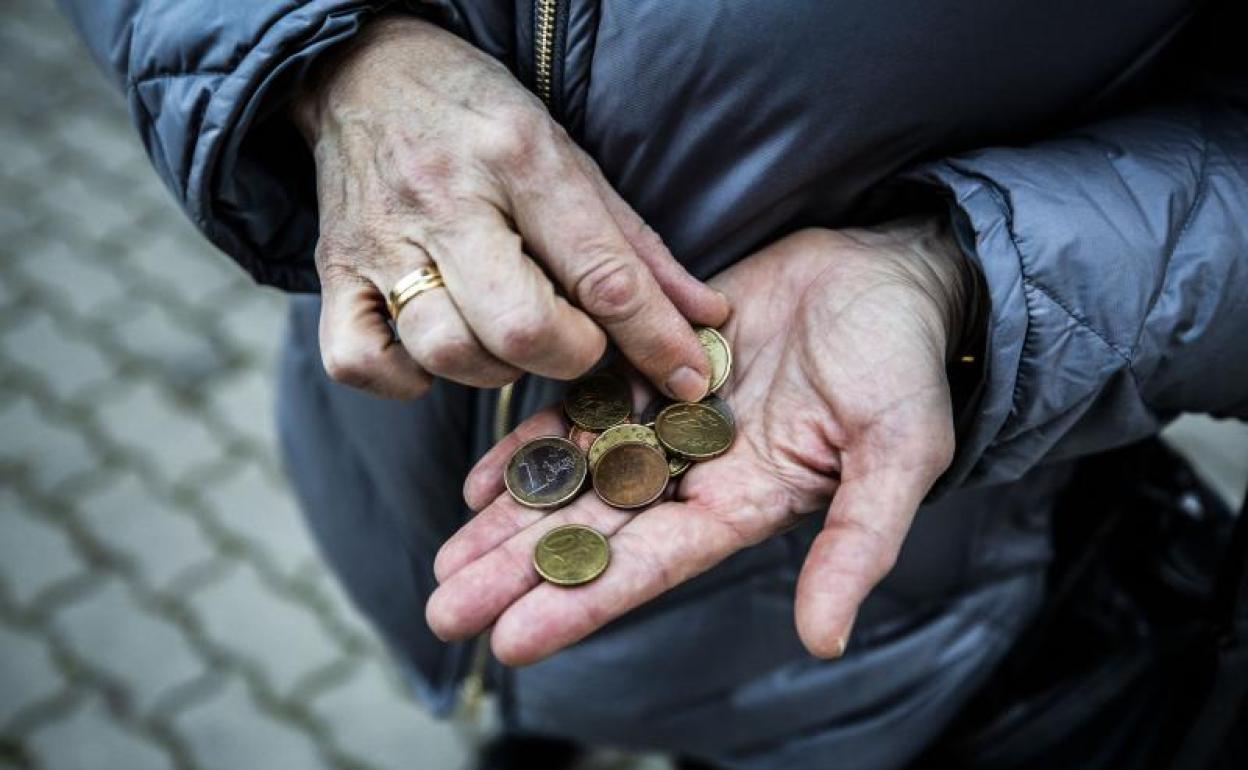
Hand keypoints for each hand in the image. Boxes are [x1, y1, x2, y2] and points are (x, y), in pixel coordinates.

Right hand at [293, 17, 727, 399]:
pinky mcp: (334, 272)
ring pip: (445, 350)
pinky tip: (436, 352)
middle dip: (568, 354)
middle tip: (575, 338)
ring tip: (507, 336)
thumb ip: (636, 245)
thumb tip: (706, 318)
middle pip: (519, 326)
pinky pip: (360, 362)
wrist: (362, 72)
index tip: (687, 378)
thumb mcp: (569, 156)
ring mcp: (381, 240)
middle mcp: (446, 199)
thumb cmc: (480, 119)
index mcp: (518, 157)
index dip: (654, 337)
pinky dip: (406, 378)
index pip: (600, 271)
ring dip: (494, 368)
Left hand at [424, 220, 967, 663]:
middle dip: (518, 573)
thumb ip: (857, 544)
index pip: (652, 565)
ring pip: (574, 480)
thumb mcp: (899, 456)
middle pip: (594, 533)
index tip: (512, 639)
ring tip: (443, 563)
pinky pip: (581, 411)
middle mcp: (695, 475)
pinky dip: (532, 445)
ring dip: (509, 520)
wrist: (887, 276)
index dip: (583, 601)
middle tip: (445, 610)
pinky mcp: (649, 369)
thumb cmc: (903, 366)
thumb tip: (823, 641)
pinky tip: (480, 479)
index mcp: (744, 504)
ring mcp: (667, 424)